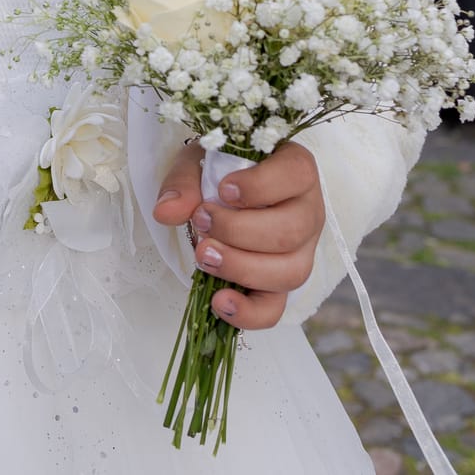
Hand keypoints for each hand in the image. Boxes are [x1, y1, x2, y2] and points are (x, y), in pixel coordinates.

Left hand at [152, 141, 324, 329]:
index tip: (224, 190)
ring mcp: (301, 252)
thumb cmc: (221, 172)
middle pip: (290, 231)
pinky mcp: (280, 284)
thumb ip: (185, 182)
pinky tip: (219, 302)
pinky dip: (248, 312)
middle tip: (202, 222)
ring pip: (289, 272)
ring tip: (204, 256)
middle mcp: (308, 213)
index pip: (297, 175)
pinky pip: (275, 308)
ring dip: (241, 268)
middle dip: (239, 231)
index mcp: (296, 172)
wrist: (222, 193)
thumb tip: (167, 212)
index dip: (261, 186)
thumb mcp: (200, 163)